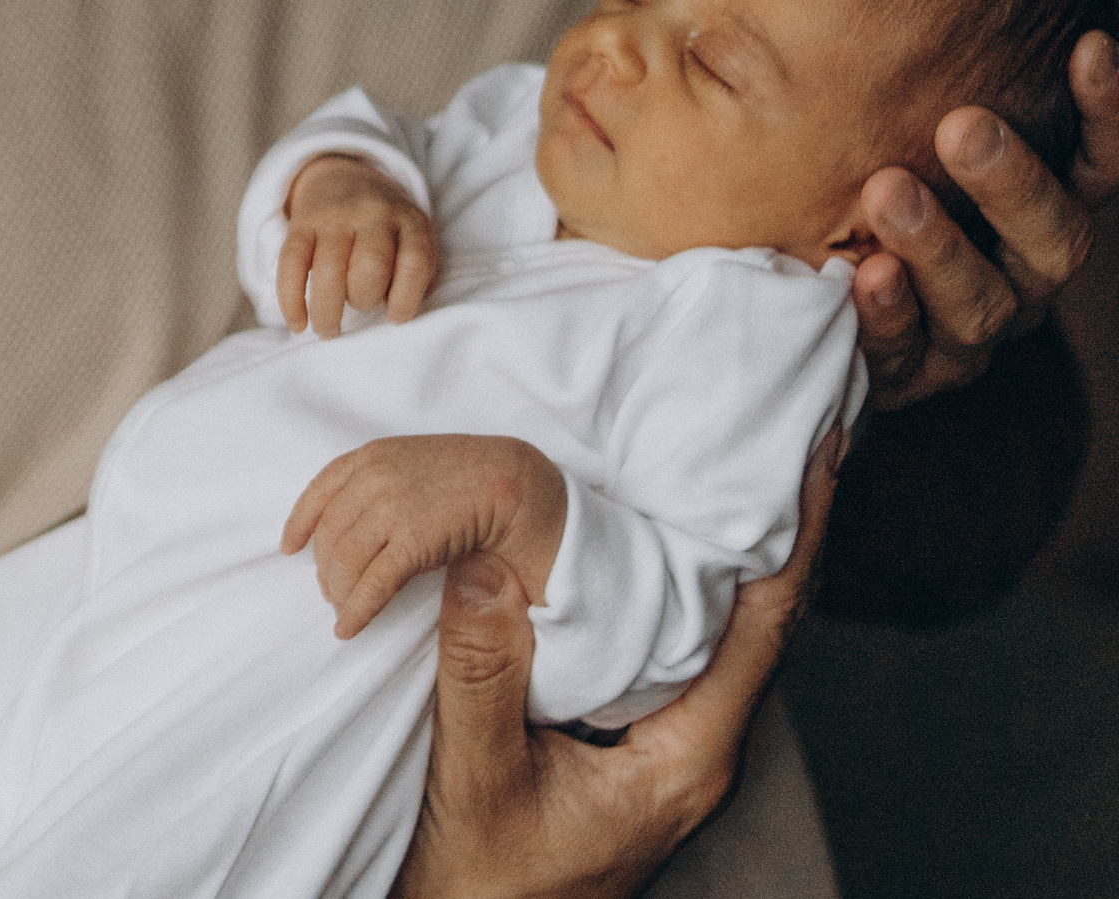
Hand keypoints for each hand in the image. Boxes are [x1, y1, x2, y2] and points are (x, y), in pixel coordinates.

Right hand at [279, 154, 440, 336]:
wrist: (345, 176)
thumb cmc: (386, 227)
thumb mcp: (413, 236)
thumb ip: (415, 272)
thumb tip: (395, 314)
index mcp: (408, 221)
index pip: (414, 262)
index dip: (406, 298)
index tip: (395, 317)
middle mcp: (372, 214)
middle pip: (369, 266)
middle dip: (364, 300)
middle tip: (359, 308)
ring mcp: (334, 218)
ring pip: (328, 270)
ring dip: (327, 312)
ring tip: (328, 331)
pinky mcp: (300, 225)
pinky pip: (291, 265)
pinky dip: (291, 301)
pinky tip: (298, 324)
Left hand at [283, 436, 564, 639]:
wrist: (516, 481)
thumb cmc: (470, 478)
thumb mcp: (415, 466)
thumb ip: (382, 484)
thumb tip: (347, 521)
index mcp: (372, 456)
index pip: (320, 490)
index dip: (300, 521)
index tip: (290, 547)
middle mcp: (374, 477)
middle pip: (331, 533)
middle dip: (325, 567)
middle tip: (330, 592)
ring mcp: (392, 506)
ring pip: (345, 561)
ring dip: (339, 592)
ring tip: (342, 611)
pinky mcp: (413, 539)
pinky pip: (373, 583)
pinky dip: (357, 610)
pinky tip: (348, 629)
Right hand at [392, 425, 841, 898]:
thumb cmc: (483, 881)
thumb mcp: (477, 781)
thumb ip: (482, 678)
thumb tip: (484, 566)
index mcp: (688, 758)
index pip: (765, 628)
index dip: (797, 538)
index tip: (817, 458)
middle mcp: (697, 749)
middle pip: (763, 620)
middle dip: (781, 528)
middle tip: (793, 439)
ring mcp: (671, 748)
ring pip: (722, 634)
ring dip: (731, 553)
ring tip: (738, 471)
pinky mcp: (636, 745)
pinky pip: (676, 648)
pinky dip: (681, 586)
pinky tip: (657, 548)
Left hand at [852, 30, 1118, 408]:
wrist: (788, 290)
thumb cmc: (846, 178)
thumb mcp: (866, 118)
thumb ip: (882, 66)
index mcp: (1036, 206)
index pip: (1098, 160)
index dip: (1106, 111)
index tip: (1090, 45)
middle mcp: (1018, 269)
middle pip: (1052, 235)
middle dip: (1013, 179)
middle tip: (964, 124)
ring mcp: (968, 328)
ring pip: (983, 299)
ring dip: (942, 243)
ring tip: (888, 190)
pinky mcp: (909, 374)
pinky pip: (907, 351)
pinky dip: (889, 314)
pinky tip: (864, 275)